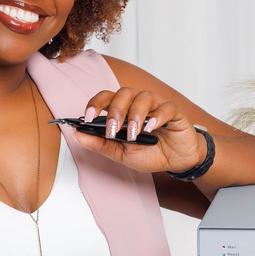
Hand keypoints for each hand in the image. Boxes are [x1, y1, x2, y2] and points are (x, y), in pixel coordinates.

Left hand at [75, 88, 207, 173]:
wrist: (177, 161)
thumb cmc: (150, 153)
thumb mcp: (122, 153)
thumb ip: (101, 144)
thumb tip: (77, 135)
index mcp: (124, 110)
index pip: (106, 97)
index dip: (95, 104)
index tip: (87, 119)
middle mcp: (138, 103)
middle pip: (123, 94)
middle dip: (114, 112)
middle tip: (112, 131)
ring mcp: (157, 106)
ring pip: (143, 97)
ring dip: (135, 115)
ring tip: (133, 134)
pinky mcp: (174, 111)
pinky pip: (166, 107)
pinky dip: (157, 116)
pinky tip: (152, 128)